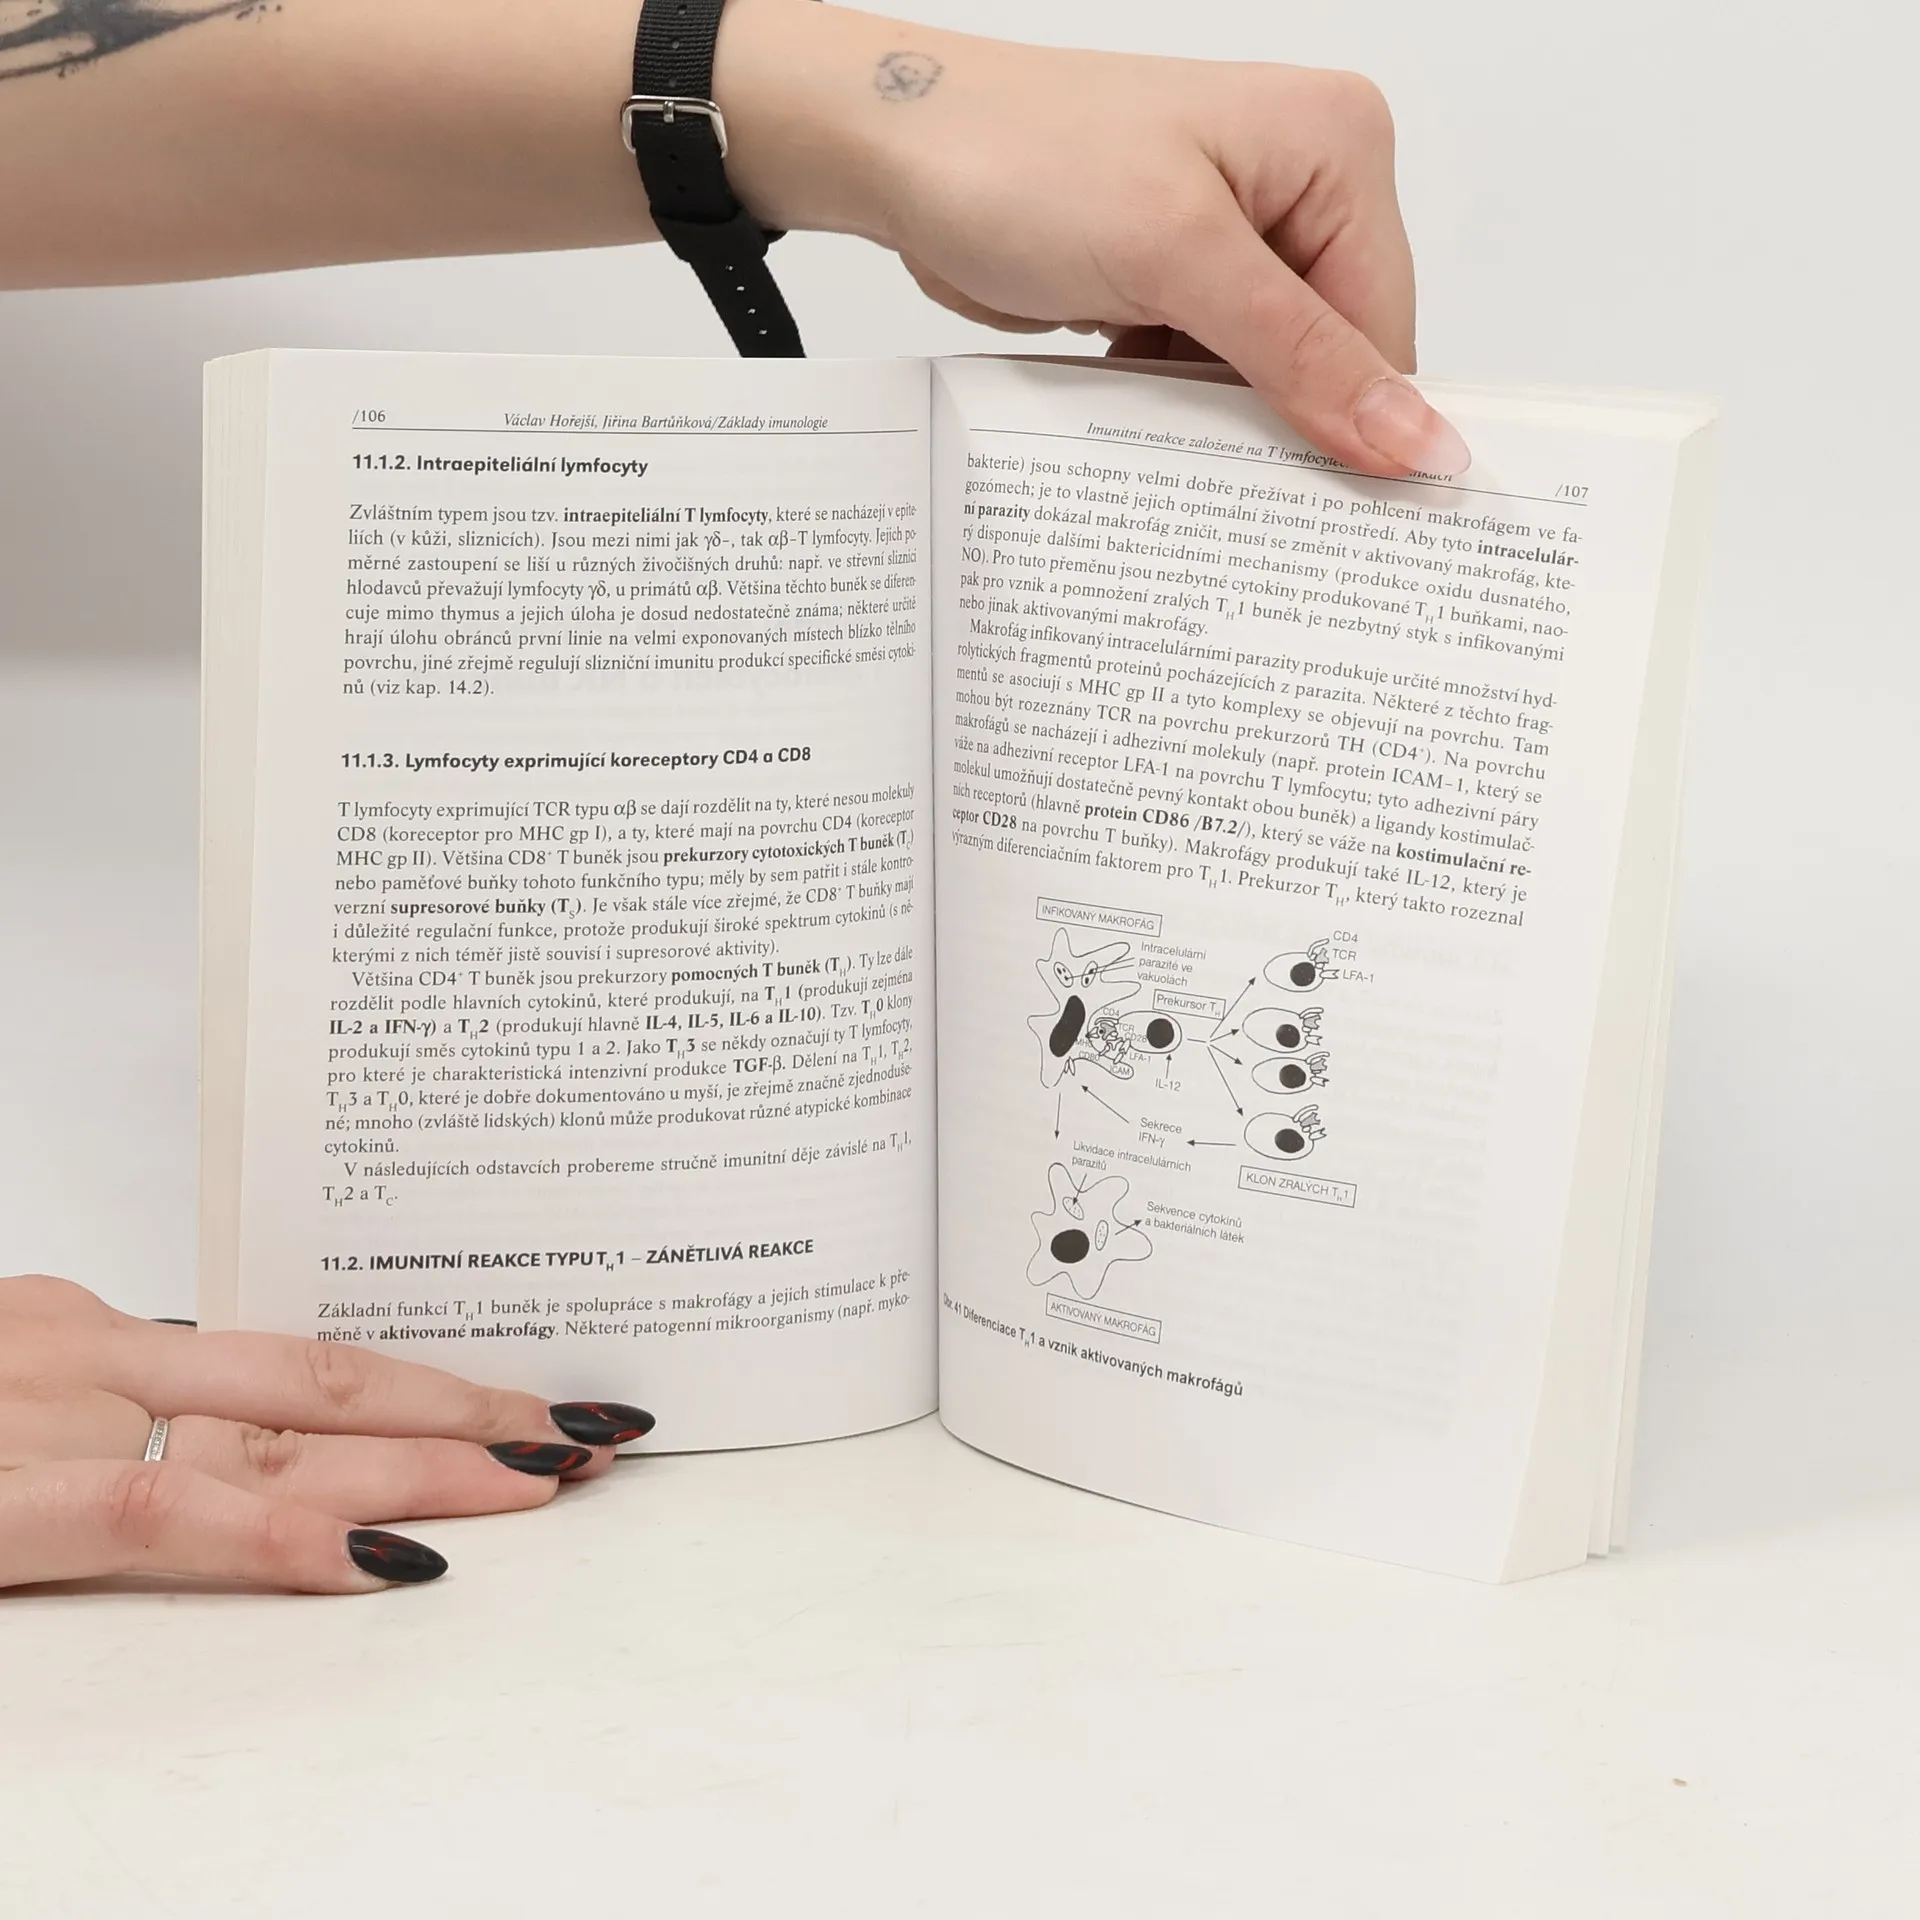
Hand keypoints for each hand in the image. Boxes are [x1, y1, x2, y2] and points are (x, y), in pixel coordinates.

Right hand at [0, 1274, 653, 1593]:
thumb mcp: (7, 1398)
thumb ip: (104, 1427)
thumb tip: (226, 1460)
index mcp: (81, 1335)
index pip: (293, 1363)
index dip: (421, 1387)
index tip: (527, 1406)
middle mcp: (77, 1352)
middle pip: (318, 1389)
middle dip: (466, 1411)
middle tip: (594, 1429)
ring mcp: (34, 1410)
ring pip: (273, 1439)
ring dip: (424, 1461)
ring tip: (550, 1478)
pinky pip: (156, 1516)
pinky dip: (279, 1542)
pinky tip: (389, 1562)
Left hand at [721, 3, 1465, 478]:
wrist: (898, 155)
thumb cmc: (1021, 159)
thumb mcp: (1178, 258)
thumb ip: (1301, 355)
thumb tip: (1413, 437)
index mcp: (1336, 147)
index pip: (1388, 325)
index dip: (1362, 423)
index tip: (1336, 514)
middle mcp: (1300, 183)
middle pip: (1338, 354)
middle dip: (1288, 421)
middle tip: (1243, 492)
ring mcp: (1237, 234)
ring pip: (1273, 374)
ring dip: (1227, 422)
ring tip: (1178, 445)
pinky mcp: (1180, 277)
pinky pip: (1213, 371)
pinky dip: (1182, 407)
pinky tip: (1147, 421)